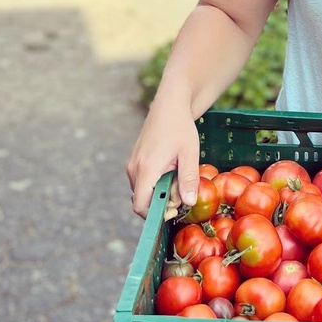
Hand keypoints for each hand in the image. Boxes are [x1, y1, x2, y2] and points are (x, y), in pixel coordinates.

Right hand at [126, 104, 199, 219]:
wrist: (169, 107)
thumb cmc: (180, 128)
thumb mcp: (189, 154)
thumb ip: (188, 179)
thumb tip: (189, 203)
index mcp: (147, 168)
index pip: (141, 205)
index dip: (155, 215)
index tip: (174, 211)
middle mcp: (134, 168)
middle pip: (142, 200)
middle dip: (161, 203)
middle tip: (182, 191)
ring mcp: (131, 165)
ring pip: (142, 191)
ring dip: (158, 192)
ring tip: (177, 177)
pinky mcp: (133, 162)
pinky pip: (141, 182)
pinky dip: (154, 184)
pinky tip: (170, 171)